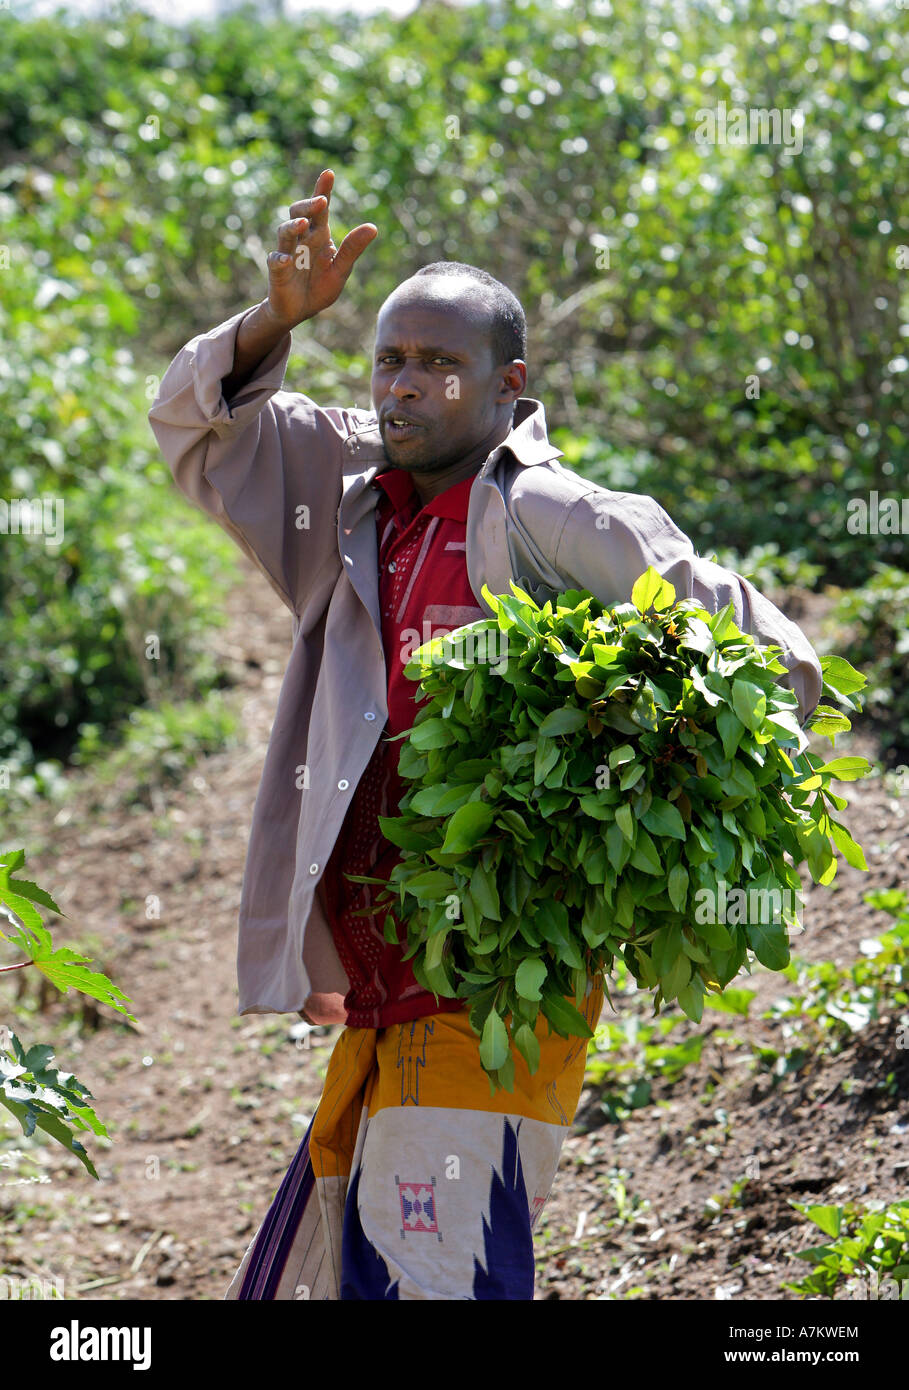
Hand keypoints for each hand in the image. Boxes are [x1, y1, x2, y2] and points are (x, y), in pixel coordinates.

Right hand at [266, 169, 376, 327]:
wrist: (300, 311)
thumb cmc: (320, 287)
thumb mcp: (341, 269)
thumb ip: (353, 249)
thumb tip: (373, 227)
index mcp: (318, 235)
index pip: (320, 209)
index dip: (323, 190)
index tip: (329, 173)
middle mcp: (301, 239)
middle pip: (299, 212)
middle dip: (308, 205)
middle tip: (321, 201)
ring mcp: (287, 253)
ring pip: (285, 232)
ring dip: (293, 226)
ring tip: (304, 223)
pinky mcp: (277, 271)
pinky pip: (275, 261)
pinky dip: (279, 259)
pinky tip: (286, 260)